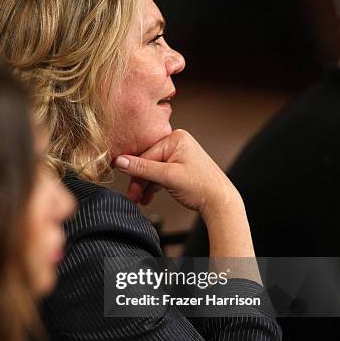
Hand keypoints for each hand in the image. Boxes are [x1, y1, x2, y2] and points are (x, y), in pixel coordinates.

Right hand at [114, 129, 257, 263]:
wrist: (220, 202)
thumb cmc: (202, 187)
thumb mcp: (168, 177)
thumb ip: (142, 168)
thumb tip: (119, 161)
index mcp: (175, 138)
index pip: (145, 154)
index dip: (135, 173)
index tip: (129, 189)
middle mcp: (177, 142)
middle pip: (148, 162)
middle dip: (140, 181)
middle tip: (134, 197)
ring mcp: (179, 154)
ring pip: (153, 169)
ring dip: (146, 185)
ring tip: (141, 199)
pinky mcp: (180, 166)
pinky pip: (160, 173)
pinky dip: (154, 185)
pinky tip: (149, 196)